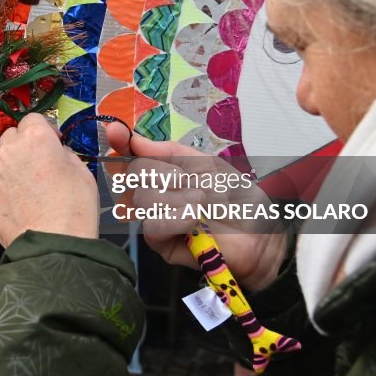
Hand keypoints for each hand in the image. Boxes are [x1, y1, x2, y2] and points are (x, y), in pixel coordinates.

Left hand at [0, 113, 97, 247]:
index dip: (43, 131)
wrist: (55, 247)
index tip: (51, 143)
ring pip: (1, 165)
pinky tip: (20, 212)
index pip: (33, 119)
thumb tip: (56, 153)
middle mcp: (10, 152)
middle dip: (23, 146)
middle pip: (11, 137)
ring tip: (30, 196)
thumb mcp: (82, 171)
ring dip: (13, 173)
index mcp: (36, 139)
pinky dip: (4, 197)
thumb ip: (64, 154)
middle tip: (38, 166)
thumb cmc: (75, 209)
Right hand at [107, 123, 286, 290]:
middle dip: (162, 173)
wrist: (259, 233)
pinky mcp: (162, 245)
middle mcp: (156, 194)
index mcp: (165, 173)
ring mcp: (157, 219)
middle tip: (187, 179)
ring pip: (143, 200)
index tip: (115, 131)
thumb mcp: (207, 165)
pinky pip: (154, 226)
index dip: (121, 142)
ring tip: (202, 201)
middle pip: (136, 175)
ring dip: (176, 197)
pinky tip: (194, 216)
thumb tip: (135, 140)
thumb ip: (170, 152)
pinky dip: (176, 217)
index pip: (133, 155)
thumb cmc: (237, 199)